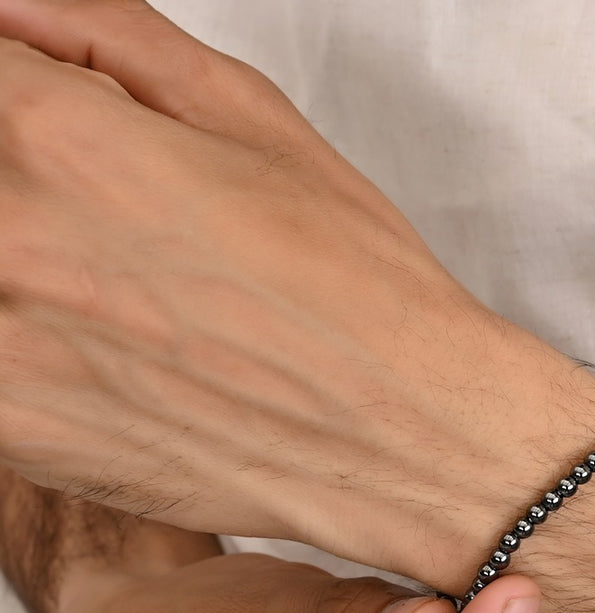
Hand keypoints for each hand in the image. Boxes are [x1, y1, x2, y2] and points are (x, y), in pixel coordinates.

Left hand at [0, 0, 594, 589]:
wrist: (404, 437)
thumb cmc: (357, 294)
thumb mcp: (258, 122)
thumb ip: (111, 38)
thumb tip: (15, 16)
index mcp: (64, 140)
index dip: (20, 104)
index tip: (62, 146)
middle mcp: (15, 239)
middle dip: (31, 192)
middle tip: (118, 235)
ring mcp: (5, 345)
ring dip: (25, 269)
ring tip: (113, 297)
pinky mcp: (17, 432)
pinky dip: (22, 348)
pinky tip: (91, 354)